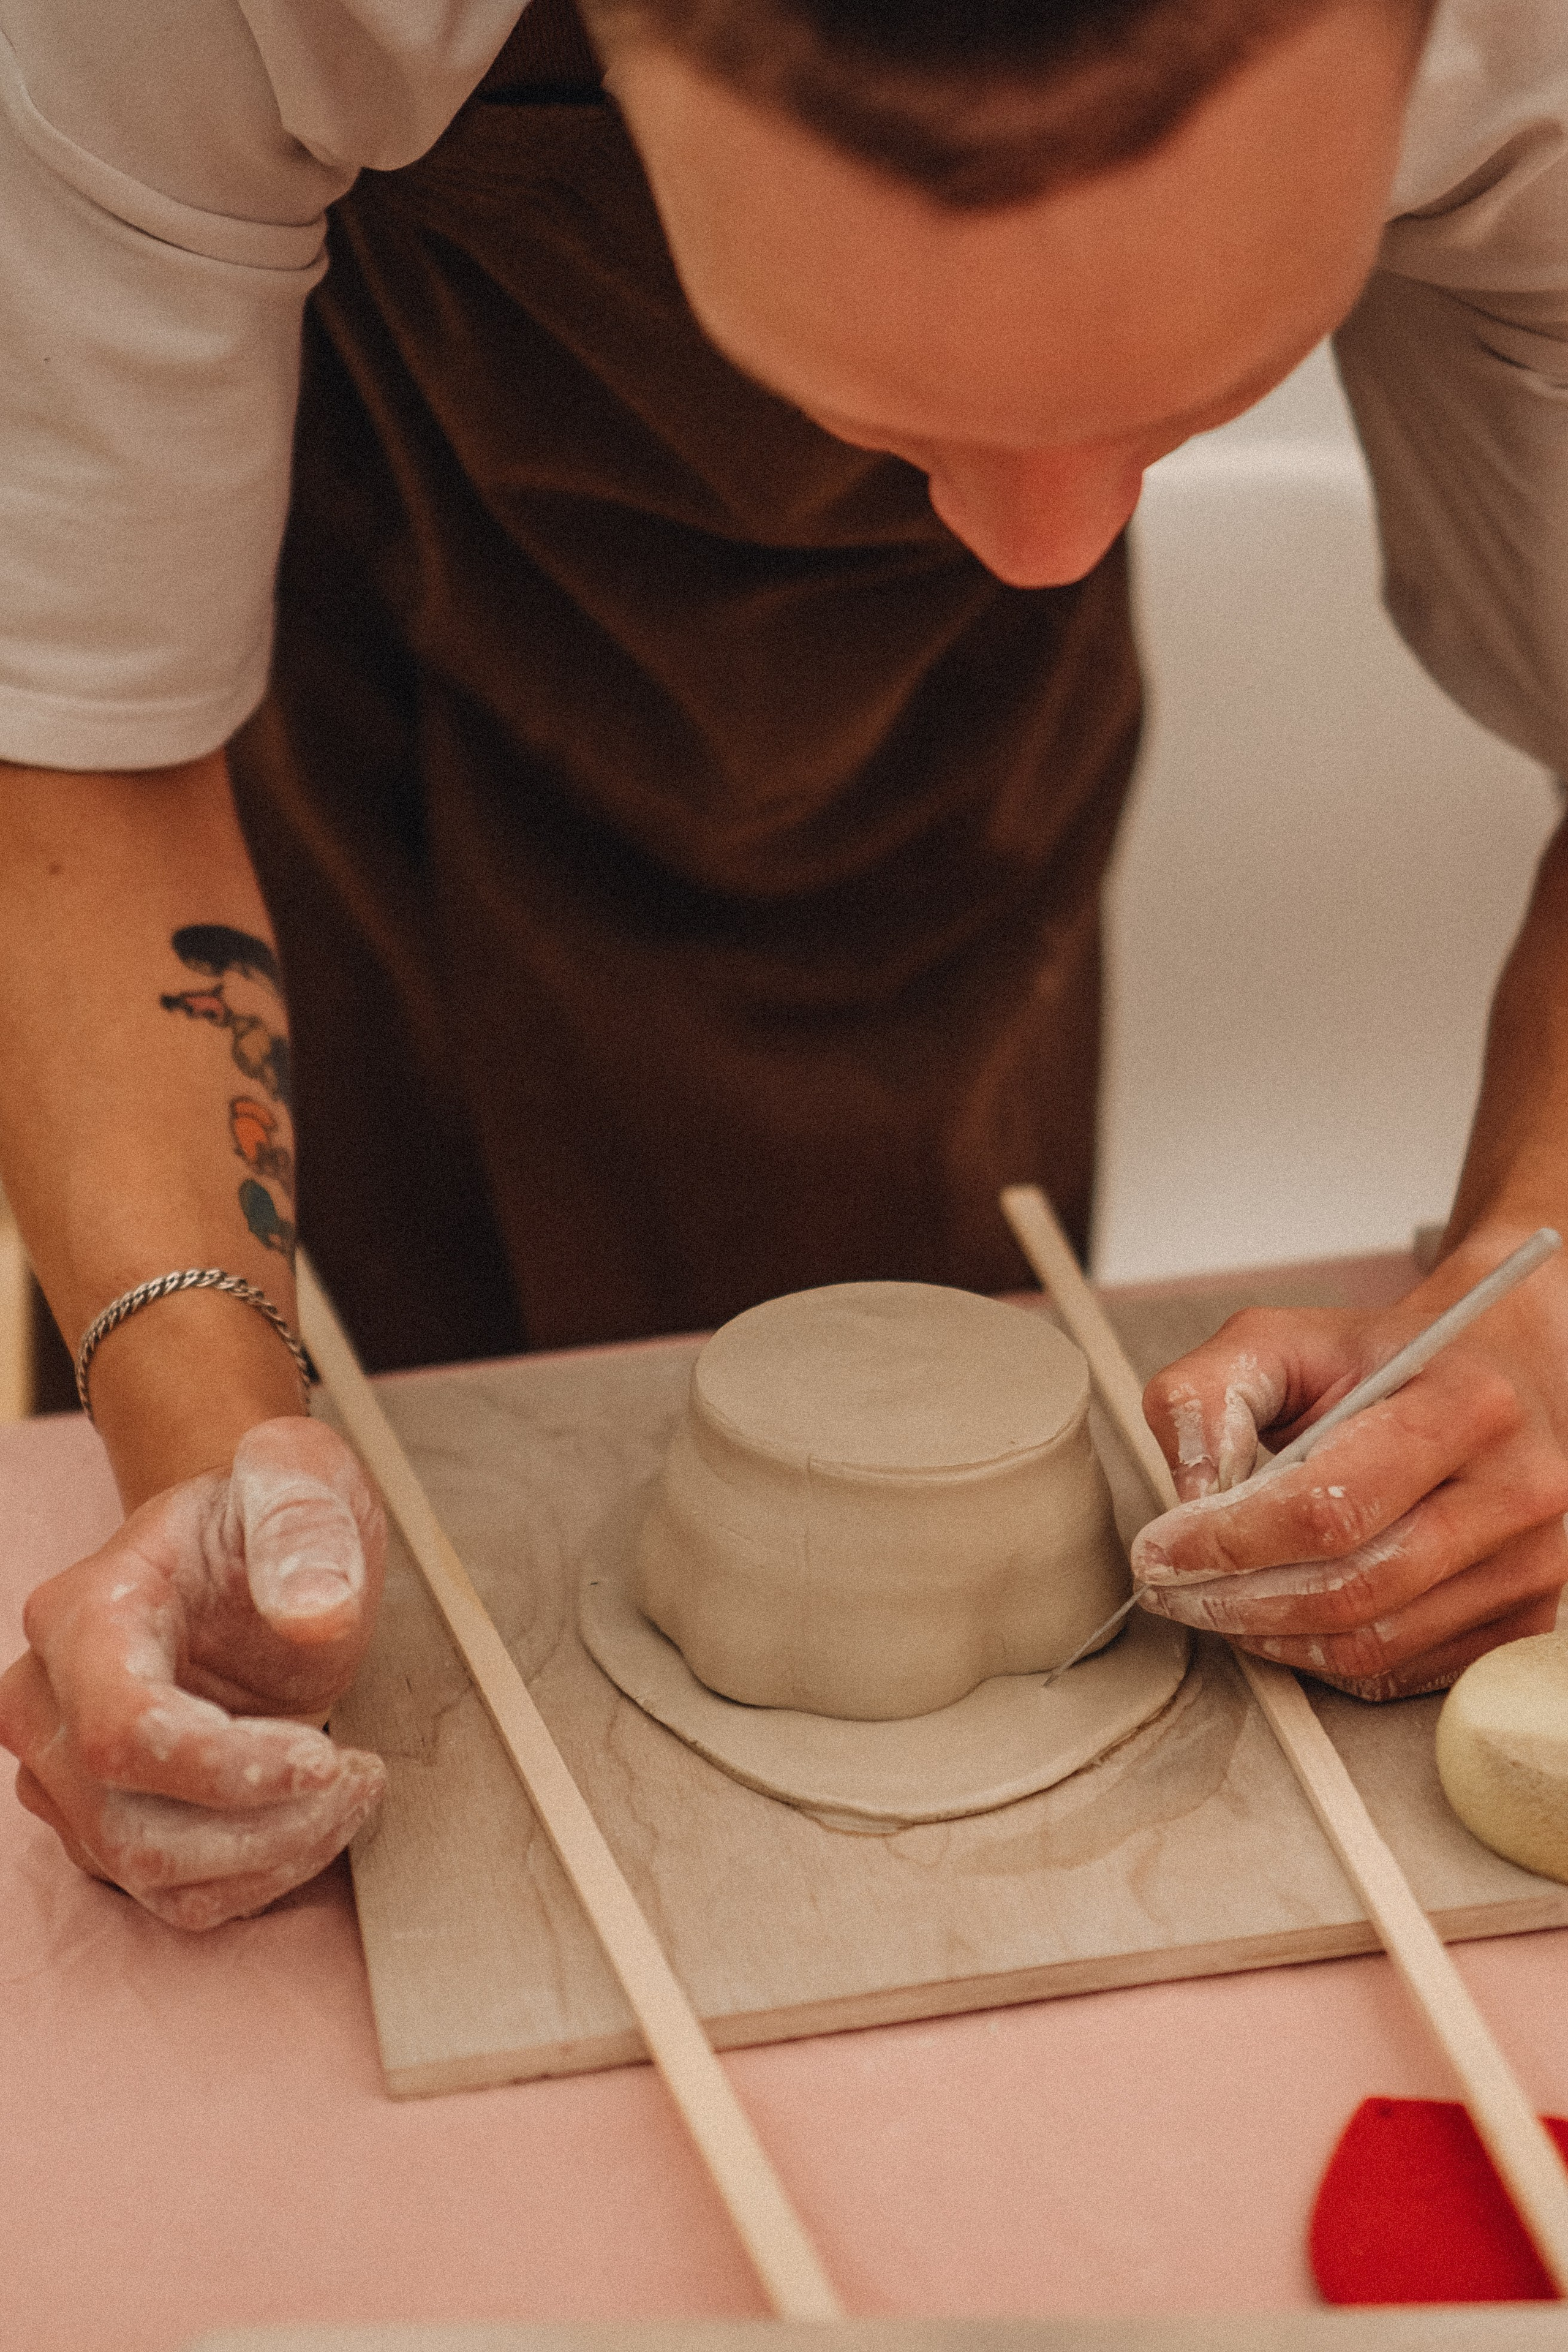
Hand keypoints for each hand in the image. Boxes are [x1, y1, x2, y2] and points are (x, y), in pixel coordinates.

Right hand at [0, 1417, 386, 1927]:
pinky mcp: (106, 1821)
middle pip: (129, 1822)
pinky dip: (258, 1876)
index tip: (324, 1757)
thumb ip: (304, 1526)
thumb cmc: (265, 1511)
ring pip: (150, 1872)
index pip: (122, 1728)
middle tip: (360, 1775)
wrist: (245, 1544)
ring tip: (353, 1789)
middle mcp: (48, 1700)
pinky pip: (174, 1893)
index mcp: (84, 1612)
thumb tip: (313, 1613)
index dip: (224, 1767)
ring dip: (271, 1855)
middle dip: (263, 1823)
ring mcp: (66, 1771)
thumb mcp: (303, 1479)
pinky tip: (316, 1819)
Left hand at [1129, 1236, 1567, 1698]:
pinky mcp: (1527, 1614)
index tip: (1159, 1551)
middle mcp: (1517, 1487)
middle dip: (1238, 1601)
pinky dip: (1327, 1662)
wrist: (1493, 1373)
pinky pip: (1405, 1671)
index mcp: (1463, 1404)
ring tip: (1216, 1605)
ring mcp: (1532, 1560)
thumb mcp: (1277, 1342)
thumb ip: (1208, 1397)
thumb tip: (1189, 1494)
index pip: (1329, 1506)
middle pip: (1352, 1587)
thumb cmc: (1383, 1361)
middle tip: (1172, 1591)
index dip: (1229, 1541)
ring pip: (1375, 1643)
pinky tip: (1283, 1622)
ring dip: (1273, 1638)